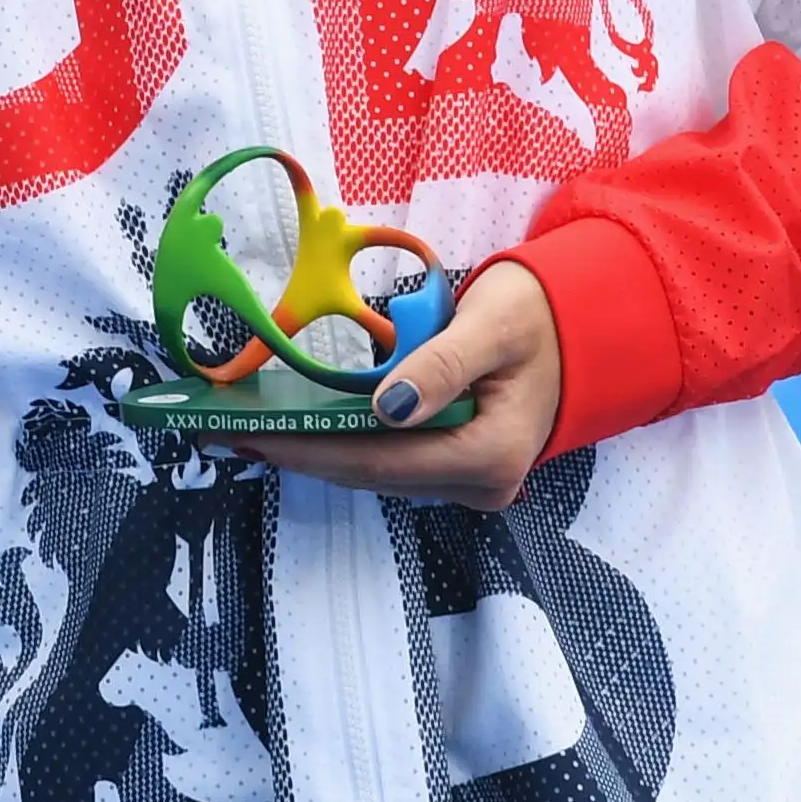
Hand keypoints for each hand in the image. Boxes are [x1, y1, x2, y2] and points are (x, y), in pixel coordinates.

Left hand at [225, 259, 563, 510]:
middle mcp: (481, 483)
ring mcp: (467, 480)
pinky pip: (386, 459)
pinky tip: (293, 426)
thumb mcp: (491, 327)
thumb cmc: (533, 318)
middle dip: (299, 453)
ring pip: (375, 470)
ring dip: (312, 450)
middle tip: (226, 433)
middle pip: (371, 472)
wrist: (574, 329)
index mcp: (493, 454)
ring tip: (245, 429)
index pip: (383, 461)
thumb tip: (388, 408)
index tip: (254, 434)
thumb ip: (442, 365)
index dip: (313, 450)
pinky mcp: (453, 466)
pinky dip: (339, 442)